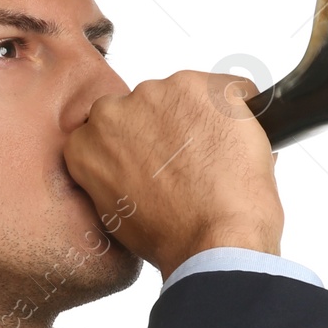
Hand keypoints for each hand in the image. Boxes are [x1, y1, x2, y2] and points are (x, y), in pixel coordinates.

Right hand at [63, 70, 284, 279]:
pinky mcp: (204, 88)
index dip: (140, 143)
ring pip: (185, 96)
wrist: (214, 239)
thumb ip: (113, 175)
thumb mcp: (117, 214)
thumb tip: (131, 166)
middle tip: (191, 162)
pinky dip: (241, 112)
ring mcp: (160, 94)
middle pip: (146, 107)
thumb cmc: (172, 237)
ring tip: (217, 159)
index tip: (158, 157)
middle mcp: (115, 110)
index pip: (110, 128)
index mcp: (87, 143)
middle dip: (167, 127)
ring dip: (201, 118)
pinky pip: (232, 90)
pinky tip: (241, 145)